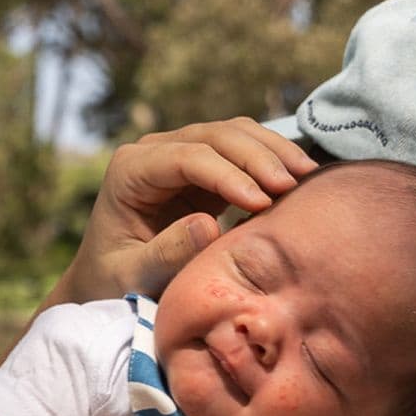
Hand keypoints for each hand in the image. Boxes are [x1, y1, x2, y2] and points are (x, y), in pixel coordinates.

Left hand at [51, 118, 320, 304]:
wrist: (108, 279)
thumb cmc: (115, 281)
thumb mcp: (133, 276)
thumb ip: (165, 254)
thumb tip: (209, 224)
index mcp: (130, 170)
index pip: (186, 157)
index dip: (228, 175)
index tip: (262, 201)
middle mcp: (154, 151)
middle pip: (215, 135)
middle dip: (258, 157)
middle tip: (294, 185)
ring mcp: (180, 153)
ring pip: (234, 133)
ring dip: (272, 151)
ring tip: (307, 176)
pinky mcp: (204, 167)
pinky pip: (243, 150)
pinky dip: (272, 160)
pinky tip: (300, 178)